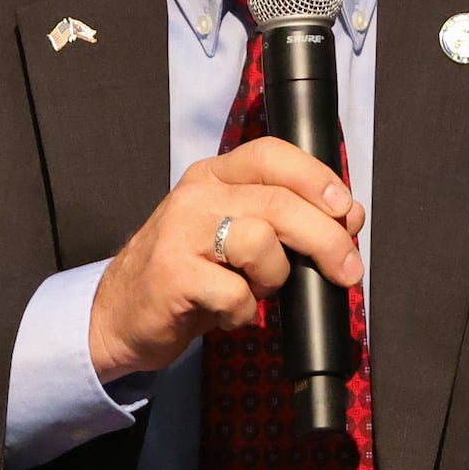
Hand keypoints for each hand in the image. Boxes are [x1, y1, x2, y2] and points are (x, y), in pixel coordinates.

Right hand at [89, 137, 365, 381]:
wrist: (120, 314)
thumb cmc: (189, 272)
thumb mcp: (234, 234)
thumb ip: (283, 220)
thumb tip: (349, 217)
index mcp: (214, 176)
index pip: (272, 155)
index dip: (318, 178)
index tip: (348, 211)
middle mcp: (197, 196)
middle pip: (279, 202)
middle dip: (326, 238)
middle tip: (348, 270)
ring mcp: (180, 233)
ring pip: (261, 244)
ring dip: (274, 278)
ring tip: (255, 290)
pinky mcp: (173, 275)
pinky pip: (235, 293)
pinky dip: (244, 312)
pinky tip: (228, 313)